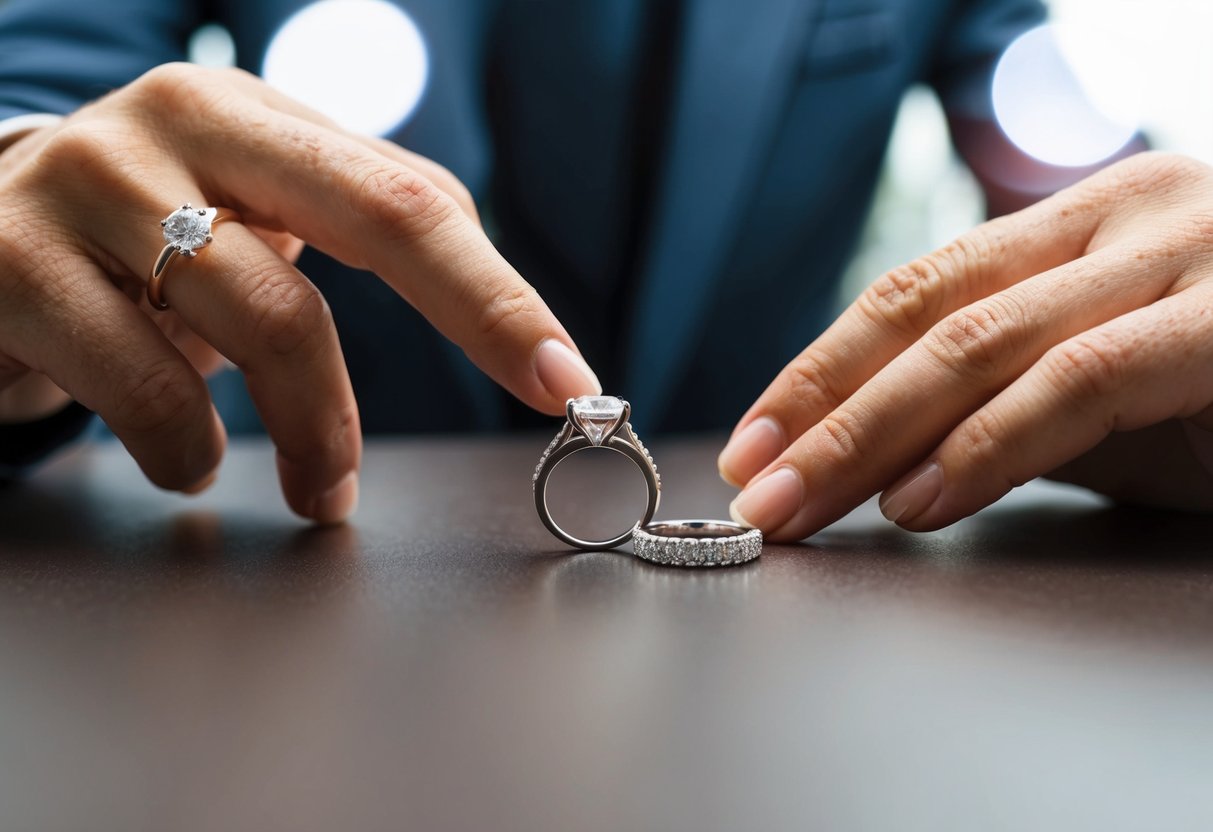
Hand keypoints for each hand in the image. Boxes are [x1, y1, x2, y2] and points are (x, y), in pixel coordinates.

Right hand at [0, 64, 599, 521]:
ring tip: (323, 490)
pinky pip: (147, 383)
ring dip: (319, 432)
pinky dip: (188, 446)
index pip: (414, 197)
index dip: (500, 294)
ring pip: (267, 318)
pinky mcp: (6, 264)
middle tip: (533, 401)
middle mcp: (176, 123)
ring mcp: (87, 184)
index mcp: (254, 115)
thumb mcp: (249, 219)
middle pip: (376, 215)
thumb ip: (358, 230)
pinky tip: (190, 461)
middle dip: (478, 317)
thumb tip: (500, 300)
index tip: (566, 379)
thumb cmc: (141, 245)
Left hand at [718, 152, 1212, 539]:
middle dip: (821, 410)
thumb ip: (1018, 392)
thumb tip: (894, 452)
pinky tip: (920, 501)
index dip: (818, 367)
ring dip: (871, 437)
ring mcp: (1181, 258)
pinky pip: (1079, 384)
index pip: (912, 289)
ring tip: (804, 506)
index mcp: (1080, 220)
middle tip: (754, 488)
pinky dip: (986, 449)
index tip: (752, 441)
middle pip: (923, 313)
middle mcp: (1121, 217)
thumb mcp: (1119, 375)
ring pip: (979, 343)